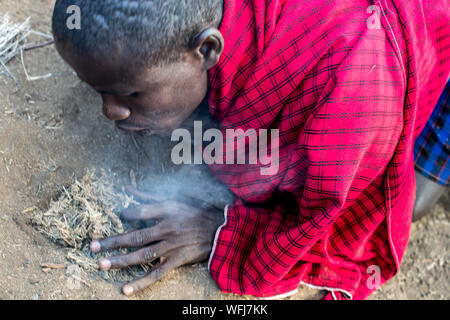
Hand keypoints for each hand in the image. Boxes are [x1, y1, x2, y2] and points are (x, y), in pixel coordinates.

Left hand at [90, 186, 223, 295]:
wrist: (221, 231)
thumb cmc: (197, 212)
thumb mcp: (175, 199)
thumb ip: (149, 196)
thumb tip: (126, 189)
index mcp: (168, 210)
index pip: (140, 212)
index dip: (126, 213)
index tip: (118, 215)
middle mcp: (168, 228)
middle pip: (136, 236)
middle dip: (113, 242)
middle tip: (93, 247)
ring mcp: (172, 246)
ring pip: (143, 255)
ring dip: (121, 260)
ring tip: (102, 264)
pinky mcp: (177, 260)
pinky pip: (157, 273)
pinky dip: (142, 282)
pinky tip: (125, 288)